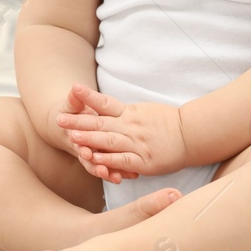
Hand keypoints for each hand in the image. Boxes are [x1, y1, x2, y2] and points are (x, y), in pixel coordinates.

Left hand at [57, 83, 187, 178]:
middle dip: (78, 121)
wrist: (191, 135)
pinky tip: (95, 161)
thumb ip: (123, 112)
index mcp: (129, 113)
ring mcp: (136, 144)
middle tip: (59, 119)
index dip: (88, 96)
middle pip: (101, 122)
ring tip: (73, 138)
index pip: (105, 102)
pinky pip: (123, 161)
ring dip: (90, 140)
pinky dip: (108, 161)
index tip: (73, 88)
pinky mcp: (143, 161)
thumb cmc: (167, 122)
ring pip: (109, 141)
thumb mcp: (143, 111)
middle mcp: (130, 127)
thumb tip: (104, 108)